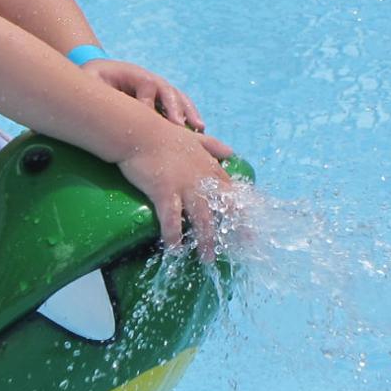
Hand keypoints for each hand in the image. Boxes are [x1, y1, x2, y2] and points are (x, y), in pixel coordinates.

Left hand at [83, 59, 205, 130]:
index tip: (146, 117)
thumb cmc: (95, 78)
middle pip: (169, 91)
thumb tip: (108, 104)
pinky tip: (200, 132)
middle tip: (179, 125)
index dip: (148, 102)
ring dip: (189, 113)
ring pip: (180, 99)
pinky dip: (191, 117)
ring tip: (198, 128)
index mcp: (135, 75)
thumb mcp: (91, 78)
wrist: (103, 74)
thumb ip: (100, 88)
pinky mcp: (164, 101)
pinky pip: (182, 107)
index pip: (148, 85)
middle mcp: (152, 81)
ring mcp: (161, 90)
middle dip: (175, 109)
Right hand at [118, 117, 233, 259]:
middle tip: (242, 248)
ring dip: (206, 240)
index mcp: (209, 168)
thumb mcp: (194, 138)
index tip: (251, 226)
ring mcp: (184, 186)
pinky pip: (172, 219)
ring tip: (208, 258)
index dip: (242, 211)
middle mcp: (201, 179)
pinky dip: (174, 236)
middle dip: (233, 230)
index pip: (232, 193)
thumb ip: (213, 146)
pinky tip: (174, 249)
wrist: (139, 132)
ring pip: (201, 219)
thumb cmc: (164, 135)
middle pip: (222, 209)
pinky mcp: (164, 192)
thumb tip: (231, 152)